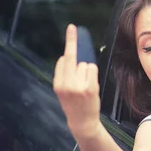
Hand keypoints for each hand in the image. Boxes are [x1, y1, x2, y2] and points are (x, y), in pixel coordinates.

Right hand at [53, 24, 100, 139]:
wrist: (82, 122)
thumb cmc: (75, 105)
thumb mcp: (64, 91)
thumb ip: (66, 74)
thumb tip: (71, 56)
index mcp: (58, 84)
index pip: (63, 59)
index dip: (69, 45)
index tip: (71, 30)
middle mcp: (66, 84)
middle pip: (72, 57)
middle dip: (72, 40)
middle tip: (72, 27)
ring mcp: (78, 86)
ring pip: (85, 65)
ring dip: (86, 71)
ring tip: (85, 85)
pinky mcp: (90, 88)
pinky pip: (92, 70)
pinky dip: (93, 73)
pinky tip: (90, 84)